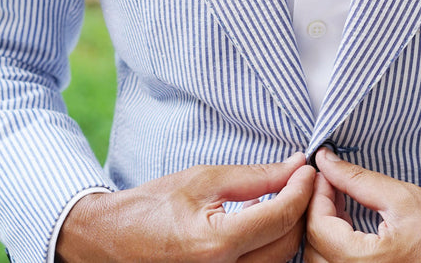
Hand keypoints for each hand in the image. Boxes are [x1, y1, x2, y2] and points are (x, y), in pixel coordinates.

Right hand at [56, 153, 315, 262]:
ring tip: (281, 198)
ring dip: (288, 228)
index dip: (301, 189)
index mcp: (217, 243)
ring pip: (279, 259)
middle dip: (300, 209)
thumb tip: (295, 166)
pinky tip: (263, 222)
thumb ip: (256, 177)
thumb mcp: (205, 180)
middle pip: (288, 242)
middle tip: (299, 180)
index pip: (281, 216)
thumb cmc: (153, 206)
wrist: (112, 239)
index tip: (307, 168)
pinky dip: (271, 245)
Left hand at [304, 148, 420, 262]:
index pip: (318, 227)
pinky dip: (335, 247)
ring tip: (339, 204)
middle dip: (316, 212)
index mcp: (369, 262)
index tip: (324, 173)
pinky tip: (348, 225)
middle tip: (330, 185)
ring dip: (323, 231)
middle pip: (314, 248)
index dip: (316, 195)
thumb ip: (356, 180)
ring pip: (321, 261)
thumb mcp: (401, 197)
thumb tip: (325, 161)